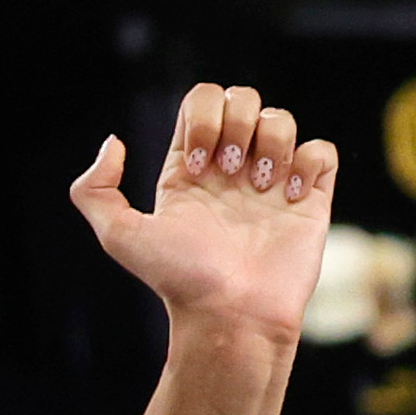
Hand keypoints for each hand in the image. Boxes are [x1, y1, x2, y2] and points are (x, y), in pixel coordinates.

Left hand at [72, 82, 332, 350]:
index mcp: (189, 169)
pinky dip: (308, 163)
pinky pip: (321, 150)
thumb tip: (114, 143)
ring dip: (272, 144)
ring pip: (281, 119)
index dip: (201, 120)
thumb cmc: (178, 280)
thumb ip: (94, 189)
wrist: (231, 316)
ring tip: (262, 190)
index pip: (201, 102)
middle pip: (243, 98)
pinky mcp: (310, 198)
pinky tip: (290, 197)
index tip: (196, 168)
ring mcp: (271, 181)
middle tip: (230, 172)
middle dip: (237, 123)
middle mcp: (230, 169)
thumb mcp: (118, 236)